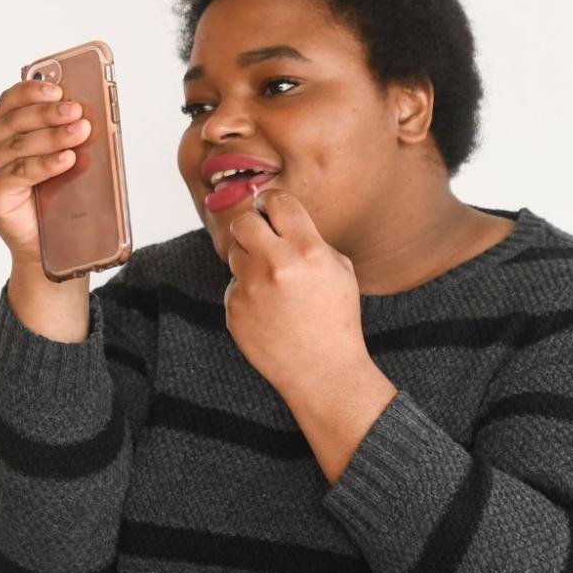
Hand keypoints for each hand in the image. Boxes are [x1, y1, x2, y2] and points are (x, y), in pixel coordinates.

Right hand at [0, 79, 94, 264]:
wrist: (44, 249)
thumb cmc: (53, 201)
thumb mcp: (60, 161)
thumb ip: (64, 138)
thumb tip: (88, 116)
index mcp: (1, 134)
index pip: (9, 103)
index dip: (31, 91)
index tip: (58, 88)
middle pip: (15, 122)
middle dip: (48, 113)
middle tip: (76, 110)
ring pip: (19, 145)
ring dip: (53, 136)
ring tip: (80, 131)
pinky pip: (20, 173)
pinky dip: (46, 164)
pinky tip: (67, 159)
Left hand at [222, 189, 371, 399]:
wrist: (323, 371)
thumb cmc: (335, 317)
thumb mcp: (339, 269)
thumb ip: (309, 238)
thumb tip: (278, 217)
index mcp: (307, 250)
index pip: (276, 201)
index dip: (272, 203)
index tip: (271, 211)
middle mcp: (275, 265)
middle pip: (243, 221)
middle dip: (253, 227)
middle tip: (263, 241)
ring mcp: (251, 288)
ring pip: (235, 254)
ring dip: (250, 263)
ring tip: (274, 287)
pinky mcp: (234, 310)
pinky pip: (234, 287)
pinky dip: (247, 295)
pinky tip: (269, 313)